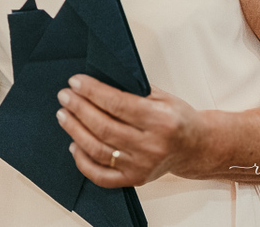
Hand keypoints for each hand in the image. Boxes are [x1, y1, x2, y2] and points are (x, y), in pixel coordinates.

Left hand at [56, 75, 199, 187]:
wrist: (195, 147)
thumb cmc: (177, 118)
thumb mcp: (161, 96)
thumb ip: (131, 89)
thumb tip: (95, 80)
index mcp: (160, 120)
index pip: (118, 104)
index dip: (92, 92)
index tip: (75, 82)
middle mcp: (151, 146)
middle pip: (105, 127)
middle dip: (79, 109)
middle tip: (65, 96)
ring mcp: (142, 166)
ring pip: (99, 150)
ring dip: (75, 131)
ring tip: (64, 115)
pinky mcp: (134, 180)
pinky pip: (101, 176)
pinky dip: (83, 161)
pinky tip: (74, 144)